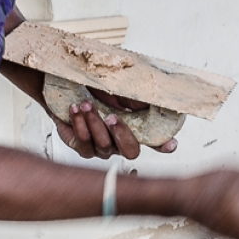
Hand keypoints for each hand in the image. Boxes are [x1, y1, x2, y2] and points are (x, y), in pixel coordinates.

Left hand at [51, 86, 179, 158]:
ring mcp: (101, 147)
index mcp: (135, 128)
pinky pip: (82, 143)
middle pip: (130, 151)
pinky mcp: (81, 146)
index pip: (155, 141)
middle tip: (111, 116)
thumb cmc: (96, 88)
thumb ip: (133, 96)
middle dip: (121, 134)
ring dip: (95, 124)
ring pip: (103, 146)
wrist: (68, 87)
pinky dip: (79, 124)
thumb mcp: (117, 87)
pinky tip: (74, 109)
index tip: (170, 142)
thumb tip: (150, 100)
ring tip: (86, 104)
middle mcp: (120, 142)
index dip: (164, 145)